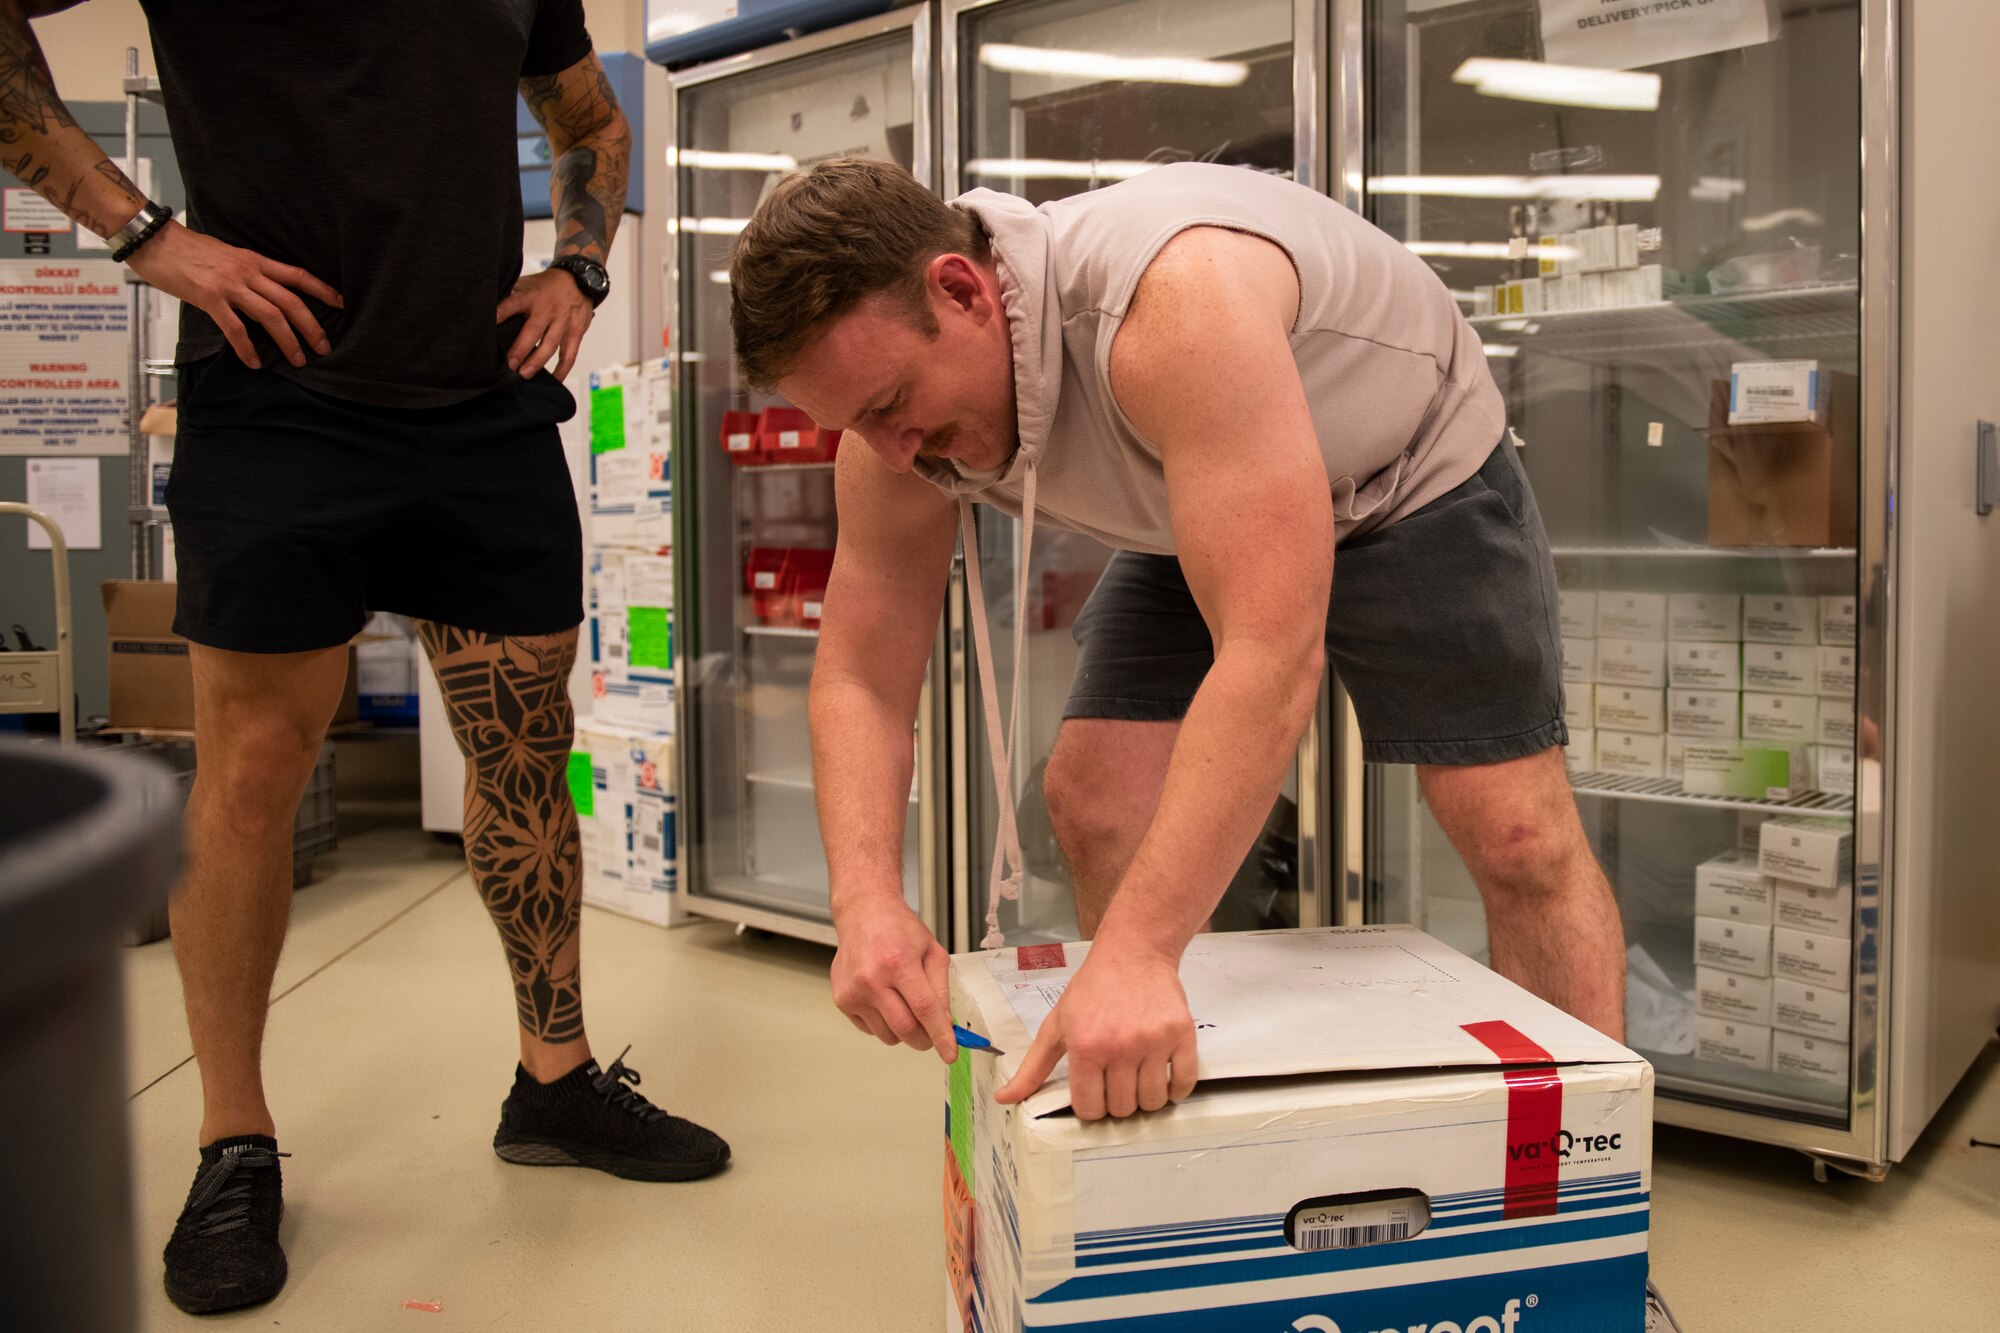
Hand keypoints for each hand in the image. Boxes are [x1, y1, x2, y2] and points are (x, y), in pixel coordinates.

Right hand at [126, 221, 340, 369]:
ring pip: (271, 315)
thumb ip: (248, 272)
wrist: (154, 239)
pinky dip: (247, 348)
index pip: (297, 275)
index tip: (341, 304)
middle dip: (312, 326)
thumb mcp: (227, 255)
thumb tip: (263, 292)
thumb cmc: (187, 249)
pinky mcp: (209, 297)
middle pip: (291, 300)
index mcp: (254, 260)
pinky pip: (235, 328)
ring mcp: (229, 284)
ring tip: (298, 360)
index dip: (322, 290)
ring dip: (288, 341)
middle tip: (324, 347)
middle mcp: (247, 271)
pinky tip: (254, 362)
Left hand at [497, 266, 595, 381]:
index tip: (490, 324)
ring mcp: (563, 322)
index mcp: (531, 296)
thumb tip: (487, 311)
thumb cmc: (547, 286)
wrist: (579, 280)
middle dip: (520, 350)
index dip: (501, 313)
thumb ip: (511, 297)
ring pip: (549, 346)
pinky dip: (562, 369)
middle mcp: (547, 309)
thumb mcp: (527, 285)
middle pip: (532, 332)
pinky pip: (569, 355)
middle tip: (509, 364)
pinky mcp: (576, 332)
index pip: (513, 304)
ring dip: (537, 362)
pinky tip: (554, 378)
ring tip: (524, 374)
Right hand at [829, 893, 956, 1061]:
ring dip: (904, 1032)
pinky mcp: (842, 1001)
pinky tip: (885, 999)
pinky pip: (871, 1030)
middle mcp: (872, 979)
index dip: (940, 1035)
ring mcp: (853, 992)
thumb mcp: (932, 952)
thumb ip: (940, 990)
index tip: (950, 1054)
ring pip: (888, 1035)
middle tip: (933, 1034)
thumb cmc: (898, 929)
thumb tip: (945, 1024)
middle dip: (925, 1040)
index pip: (924, 1009)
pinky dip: (885, 1024)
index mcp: (899, 963)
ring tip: (904, 1003)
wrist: (863, 914)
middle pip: (905, 1029)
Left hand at [994, 943, 1197, 1119]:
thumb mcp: (1056, 1025)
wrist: (1133, 952)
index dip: (1091, 1107)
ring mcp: (1154, 1041)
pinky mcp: (1181, 1034)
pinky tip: (1164, 1076)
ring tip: (1138, 1078)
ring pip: (1153, 1101)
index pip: (1090, 1108)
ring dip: (1146, 1098)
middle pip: (1122, 1108)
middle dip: (1118, 1103)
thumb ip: (1033, 1067)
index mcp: (1086, 1046)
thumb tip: (1006, 1097)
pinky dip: (1176, 1090)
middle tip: (1116, 1082)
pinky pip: (1184, 1083)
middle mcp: (1120, 1046)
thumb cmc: (1093, 988)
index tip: (1095, 1095)